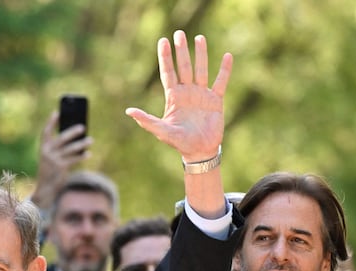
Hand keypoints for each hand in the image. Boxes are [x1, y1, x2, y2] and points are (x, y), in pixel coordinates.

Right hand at [30, 111, 92, 210]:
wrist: (45, 188)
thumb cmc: (51, 169)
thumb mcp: (51, 157)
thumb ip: (60, 147)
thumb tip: (77, 136)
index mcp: (43, 147)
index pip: (45, 132)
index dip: (51, 122)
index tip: (57, 112)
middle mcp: (47, 152)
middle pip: (61, 138)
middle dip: (72, 132)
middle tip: (83, 126)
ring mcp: (53, 160)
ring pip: (70, 149)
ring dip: (81, 144)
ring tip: (91, 140)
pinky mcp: (60, 168)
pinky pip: (73, 160)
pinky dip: (82, 156)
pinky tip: (88, 153)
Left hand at [125, 31, 231, 162]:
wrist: (199, 151)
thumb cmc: (179, 142)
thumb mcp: (161, 131)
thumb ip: (146, 120)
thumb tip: (129, 111)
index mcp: (173, 97)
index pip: (168, 72)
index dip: (165, 57)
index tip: (163, 41)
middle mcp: (187, 92)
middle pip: (183, 67)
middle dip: (181, 50)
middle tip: (179, 33)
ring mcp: (201, 94)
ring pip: (201, 69)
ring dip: (200, 54)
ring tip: (199, 38)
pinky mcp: (216, 100)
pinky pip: (221, 81)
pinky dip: (224, 70)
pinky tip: (227, 56)